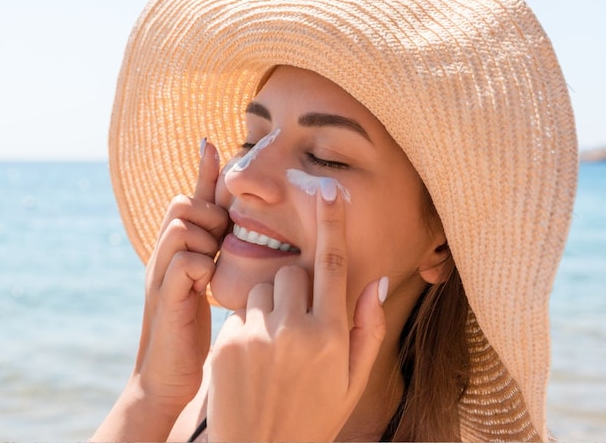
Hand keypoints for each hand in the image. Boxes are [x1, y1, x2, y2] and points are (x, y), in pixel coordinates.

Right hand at [135, 140, 228, 411]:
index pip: (191, 199)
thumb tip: (236, 228)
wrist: (168, 376)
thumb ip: (217, 253)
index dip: (202, 171)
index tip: (211, 142)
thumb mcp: (208, 283)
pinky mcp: (165, 297)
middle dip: (207, 213)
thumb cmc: (193, 327)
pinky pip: (183, 262)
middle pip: (182, 203)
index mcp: (180, 248)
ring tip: (213, 262)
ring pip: (181, 226)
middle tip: (221, 240)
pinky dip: (199, 266)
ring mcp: (162, 273)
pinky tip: (207, 284)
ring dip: (205, 237)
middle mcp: (165, 254)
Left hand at [207, 178, 386, 441]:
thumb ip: (369, 329)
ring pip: (263, 289)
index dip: (332, 223)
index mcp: (331, 336)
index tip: (328, 189)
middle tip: (296, 323)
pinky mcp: (227, 344)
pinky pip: (240, 312)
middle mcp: (295, 331)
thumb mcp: (353, 381)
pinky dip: (248, 326)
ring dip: (270, 306)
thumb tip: (378, 280)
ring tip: (273, 348)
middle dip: (295, 287)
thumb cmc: (314, 417)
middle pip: (292, 272)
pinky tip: (252, 361)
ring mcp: (258, 336)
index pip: (333, 264)